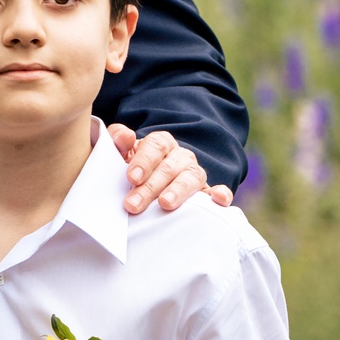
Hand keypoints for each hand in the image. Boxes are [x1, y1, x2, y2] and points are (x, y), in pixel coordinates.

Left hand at [107, 124, 232, 216]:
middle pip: (168, 167)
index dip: (143, 161)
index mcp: (161, 144)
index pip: (155, 146)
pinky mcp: (206, 194)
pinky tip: (219, 199)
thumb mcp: (121, 154)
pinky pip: (218, 191)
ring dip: (178, 190)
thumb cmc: (132, 170)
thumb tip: (125, 135)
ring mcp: (195, 174)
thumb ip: (117, 141)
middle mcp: (181, 157)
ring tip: (165, 204)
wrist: (148, 187)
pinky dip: (221, 194)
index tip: (131, 178)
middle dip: (150, 186)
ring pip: (191, 178)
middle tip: (133, 204)